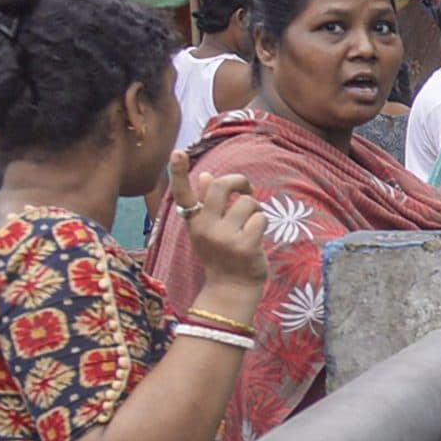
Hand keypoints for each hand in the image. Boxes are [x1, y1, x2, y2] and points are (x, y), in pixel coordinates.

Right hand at [171, 150, 267, 294]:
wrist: (231, 287)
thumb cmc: (222, 253)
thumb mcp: (208, 229)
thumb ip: (206, 203)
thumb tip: (206, 175)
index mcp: (193, 221)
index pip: (182, 194)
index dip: (179, 172)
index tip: (177, 152)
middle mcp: (204, 228)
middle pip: (220, 186)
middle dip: (239, 182)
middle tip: (246, 189)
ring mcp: (224, 237)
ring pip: (247, 203)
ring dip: (255, 210)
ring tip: (250, 225)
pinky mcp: (244, 246)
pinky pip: (260, 218)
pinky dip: (262, 224)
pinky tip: (256, 238)